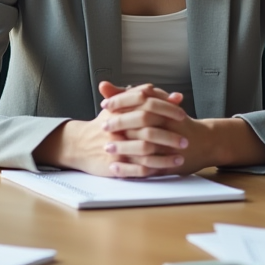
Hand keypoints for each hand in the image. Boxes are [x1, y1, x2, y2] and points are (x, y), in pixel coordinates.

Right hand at [32, 82, 187, 177]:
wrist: (78, 144)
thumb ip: (151, 101)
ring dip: (165, 155)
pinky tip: (166, 168)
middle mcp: (118, 128)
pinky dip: (154, 169)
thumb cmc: (105, 125)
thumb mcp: (123, 107)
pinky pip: (137, 168)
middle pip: (148, 128)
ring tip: (180, 156)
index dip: (166, 109)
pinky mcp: (114, 164)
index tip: (182, 115)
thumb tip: (176, 96)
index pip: (147, 104)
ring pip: (145, 150)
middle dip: (170, 135)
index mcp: (121, 110)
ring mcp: (116, 147)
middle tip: (186, 139)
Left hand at [99, 85, 264, 175]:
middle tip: (103, 127)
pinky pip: (148, 165)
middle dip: (120, 123)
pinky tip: (115, 166)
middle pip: (142, 119)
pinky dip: (130, 167)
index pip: (140, 99)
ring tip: (107, 147)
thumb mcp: (155, 103)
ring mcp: (170, 142)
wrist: (204, 142)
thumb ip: (127, 95)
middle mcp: (169, 122)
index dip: (120, 102)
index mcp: (164, 106)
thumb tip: (103, 86)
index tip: (105, 106)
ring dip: (124, 146)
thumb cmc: (176, 120)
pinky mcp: (168, 161)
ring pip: (146, 143)